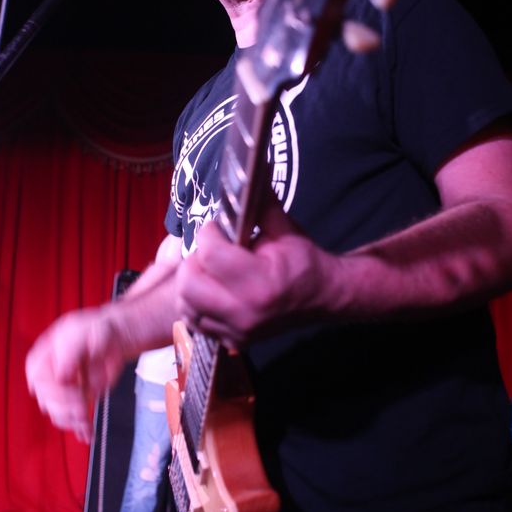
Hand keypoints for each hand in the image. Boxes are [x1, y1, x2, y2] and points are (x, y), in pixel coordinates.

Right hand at [25, 307, 124, 442]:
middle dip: (65, 409)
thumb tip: (60, 375)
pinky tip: (87, 434)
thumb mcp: (81, 333)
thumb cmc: (95, 330)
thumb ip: (71, 351)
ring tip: (86, 422)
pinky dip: (80, 429)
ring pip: (58, 414)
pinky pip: (74, 419)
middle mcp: (48, 378)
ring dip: (72, 421)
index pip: (39, 381)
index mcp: (41, 358)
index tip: (76, 394)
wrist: (113, 338)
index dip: (56, 391)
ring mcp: (62, 392)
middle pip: (47, 402)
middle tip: (83, 410)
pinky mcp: (76, 401)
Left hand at [174, 202, 339, 347]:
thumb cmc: (304, 262)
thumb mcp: (285, 229)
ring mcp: (238, 331)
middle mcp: (245, 311)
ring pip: (186, 306)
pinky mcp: (233, 341)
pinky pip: (195, 323)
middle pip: (189, 284)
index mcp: (260, 282)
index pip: (210, 254)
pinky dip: (195, 305)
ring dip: (190, 284)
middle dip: (193, 261)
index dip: (209, 233)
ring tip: (207, 270)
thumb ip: (260, 205)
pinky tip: (209, 291)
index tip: (217, 228)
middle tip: (208, 251)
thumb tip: (248, 170)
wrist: (325, 298)